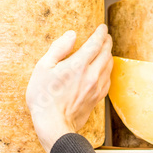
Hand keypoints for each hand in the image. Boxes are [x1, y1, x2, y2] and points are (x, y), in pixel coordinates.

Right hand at [26, 24, 112, 152]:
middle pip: (106, 53)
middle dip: (107, 42)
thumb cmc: (44, 97)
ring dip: (109, 55)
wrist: (54, 125)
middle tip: (106, 36)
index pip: (96, 43)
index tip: (102, 27)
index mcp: (78, 64)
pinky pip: (107, 80)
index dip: (100, 33)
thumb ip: (59, 48)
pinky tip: (104, 70)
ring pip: (109, 66)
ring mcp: (96, 88)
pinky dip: (108, 71)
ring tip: (106, 50)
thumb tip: (72, 35)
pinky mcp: (96, 99)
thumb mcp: (43, 67)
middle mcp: (91, 75)